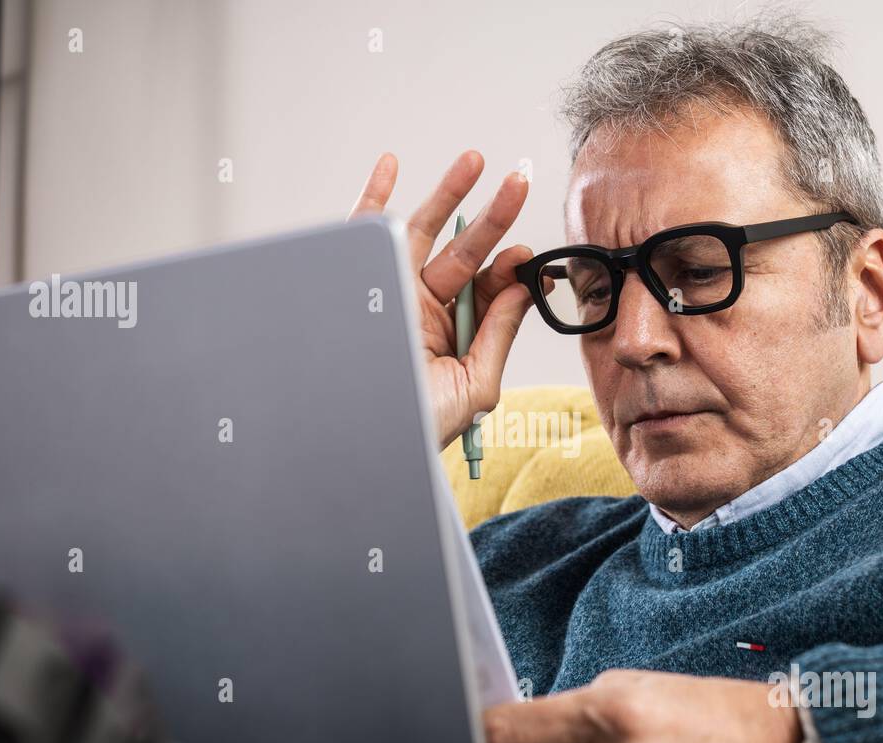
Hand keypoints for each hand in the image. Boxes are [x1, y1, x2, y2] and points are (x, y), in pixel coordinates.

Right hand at [348, 151, 538, 449]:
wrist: (362, 442)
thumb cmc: (419, 425)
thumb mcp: (474, 385)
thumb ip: (499, 335)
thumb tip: (522, 287)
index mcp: (452, 333)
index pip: (487, 288)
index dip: (509, 267)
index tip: (526, 257)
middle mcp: (422, 308)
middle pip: (463, 252)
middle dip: (493, 216)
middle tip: (518, 182)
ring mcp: (389, 291)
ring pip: (421, 232)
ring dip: (448, 193)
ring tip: (476, 160)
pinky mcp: (356, 281)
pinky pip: (363, 232)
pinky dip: (374, 196)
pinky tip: (392, 164)